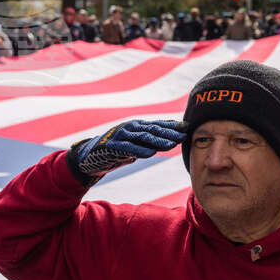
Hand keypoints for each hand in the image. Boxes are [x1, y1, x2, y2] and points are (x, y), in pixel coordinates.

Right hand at [69, 119, 187, 180]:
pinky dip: (139, 150)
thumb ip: (152, 140)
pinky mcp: (111, 146)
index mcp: (138, 125)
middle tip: (183, 136)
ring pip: (142, 137)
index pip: (158, 124)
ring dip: (158, 141)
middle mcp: (130, 127)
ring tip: (171, 145)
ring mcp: (120, 135)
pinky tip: (150, 153)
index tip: (187, 128)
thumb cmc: (118, 148)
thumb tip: (174, 137)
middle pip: (153, 129)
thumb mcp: (137, 143)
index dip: (173, 126)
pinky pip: (127, 148)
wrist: (91, 155)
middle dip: (169, 133)